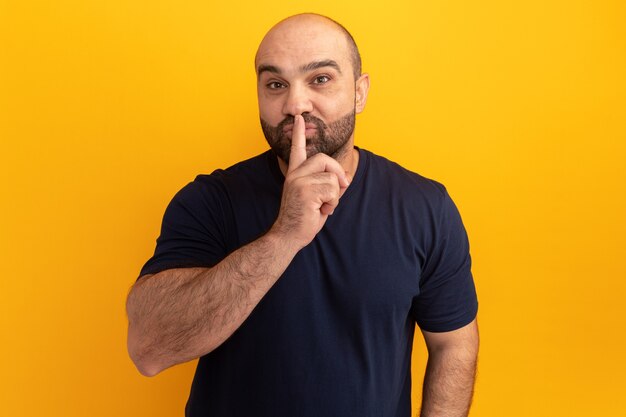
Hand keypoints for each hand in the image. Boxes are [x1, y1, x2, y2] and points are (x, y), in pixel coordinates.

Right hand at [271, 114, 349, 249]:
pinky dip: (333, 203)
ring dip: (334, 196)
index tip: (299, 118)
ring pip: (331, 178)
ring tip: (323, 207)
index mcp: (295, 174)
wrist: (288, 235)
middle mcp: (295, 174)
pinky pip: (332, 190)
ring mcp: (299, 181)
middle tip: (342, 187)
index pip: (297, 149)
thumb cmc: (303, 218)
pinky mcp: (305, 190)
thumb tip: (347, 177)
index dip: (299, 133)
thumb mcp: (318, 198)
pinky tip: (321, 211)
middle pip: (324, 159)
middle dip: (337, 173)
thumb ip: (329, 185)